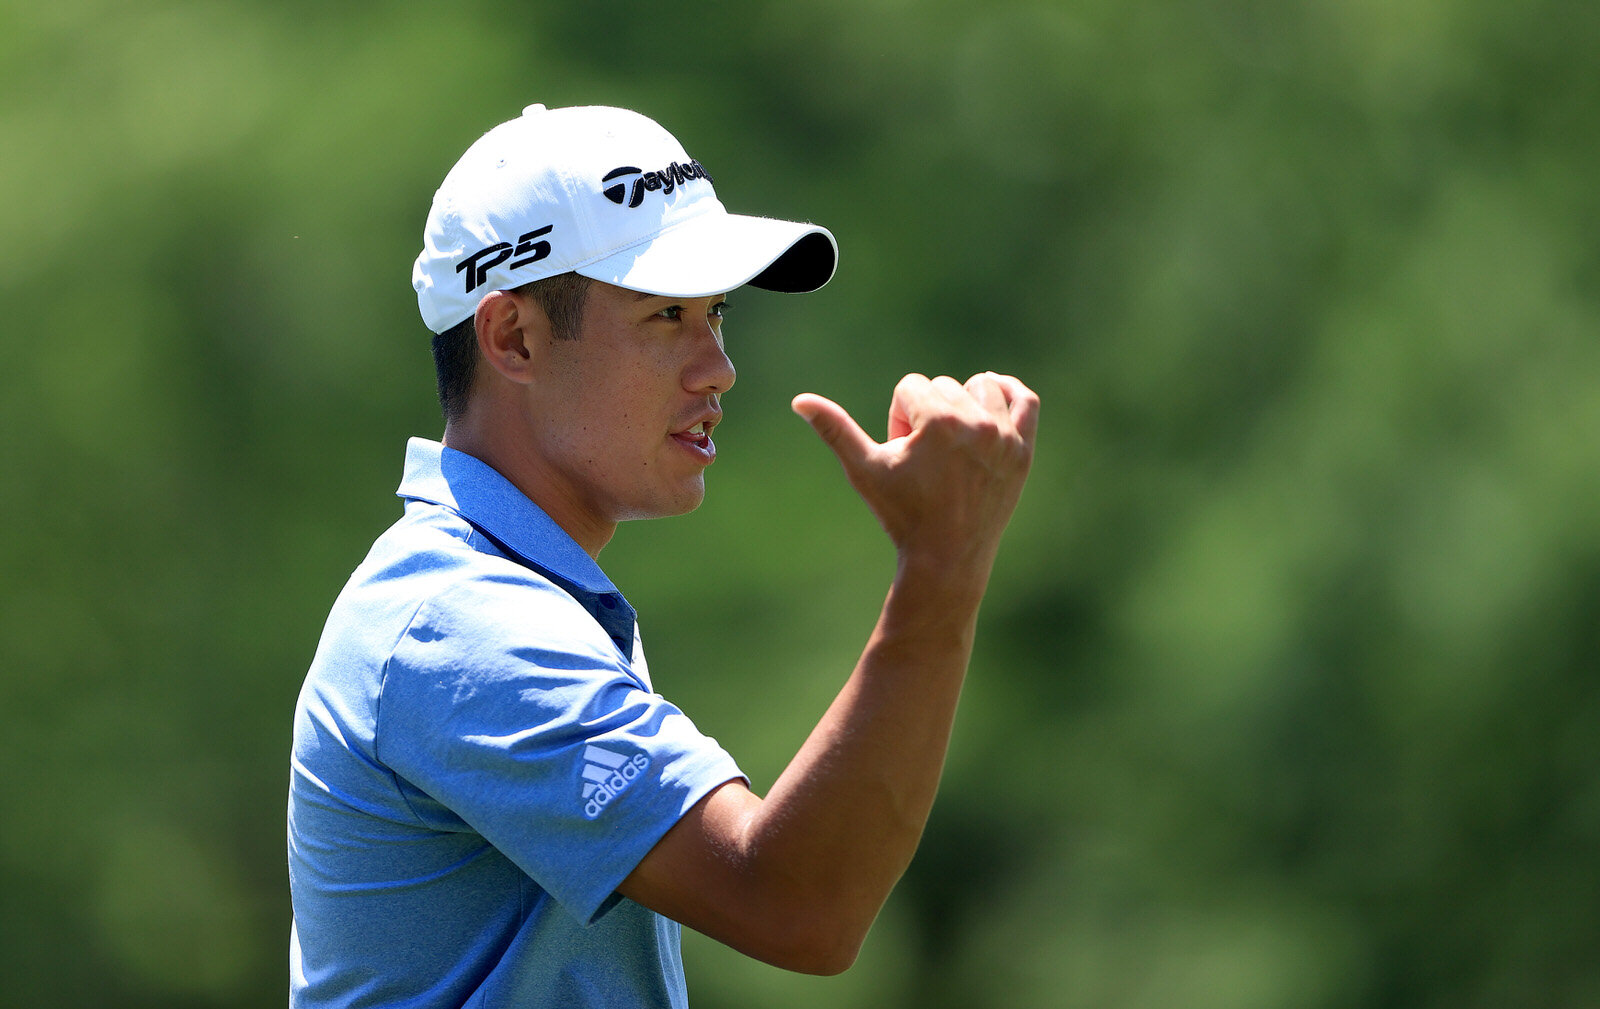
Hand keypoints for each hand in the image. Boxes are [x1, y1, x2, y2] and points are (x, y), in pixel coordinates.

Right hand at [792, 372, 1038, 570]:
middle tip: (926, 459)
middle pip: (943, 387)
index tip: (904, 454)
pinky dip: (1008, 394)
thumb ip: (834, 429)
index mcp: (938, 420)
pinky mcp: (1023, 451)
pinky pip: (1025, 400)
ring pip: (980, 386)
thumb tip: (799, 401)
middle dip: (927, 415)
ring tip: (953, 442)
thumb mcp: (863, 469)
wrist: (946, 558)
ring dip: (963, 405)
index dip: (898, 418)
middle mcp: (976, 423)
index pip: (910, 388)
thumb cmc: (901, 512)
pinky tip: (989, 407)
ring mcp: (1004, 437)